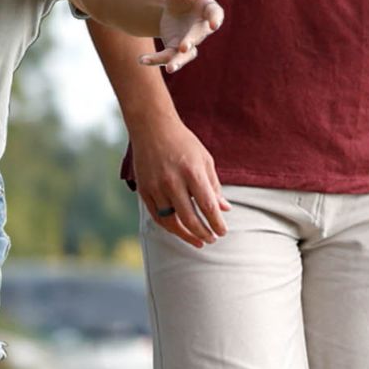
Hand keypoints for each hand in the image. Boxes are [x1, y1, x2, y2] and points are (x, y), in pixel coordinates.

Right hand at [133, 117, 229, 247]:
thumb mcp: (204, 160)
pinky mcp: (144, 190)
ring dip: (186, 235)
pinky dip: (169, 227)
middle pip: (189, 218)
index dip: (216, 223)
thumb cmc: (183, 143)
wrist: (152, 127)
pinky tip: (180, 231)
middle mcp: (172, 181)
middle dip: (203, 233)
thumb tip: (224, 209)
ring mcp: (156, 187)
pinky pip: (157, 216)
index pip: (207, 206)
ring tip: (198, 241)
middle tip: (212, 239)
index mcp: (192, 172)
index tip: (222, 232)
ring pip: (171, 221)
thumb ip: (214, 186)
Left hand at [141, 0, 223, 72]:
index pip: (215, 14)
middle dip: (191, 42)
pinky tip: (141, 59)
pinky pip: (166, 57)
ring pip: (185, 55)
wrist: (174, 8)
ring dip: (177, 62)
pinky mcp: (175, 49)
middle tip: (184, 48)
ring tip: (169, 69)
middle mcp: (201, 29)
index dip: (215, 19)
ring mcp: (189, 42)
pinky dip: (155, 60)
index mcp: (208, 9)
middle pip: (197, 37)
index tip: (214, 24)